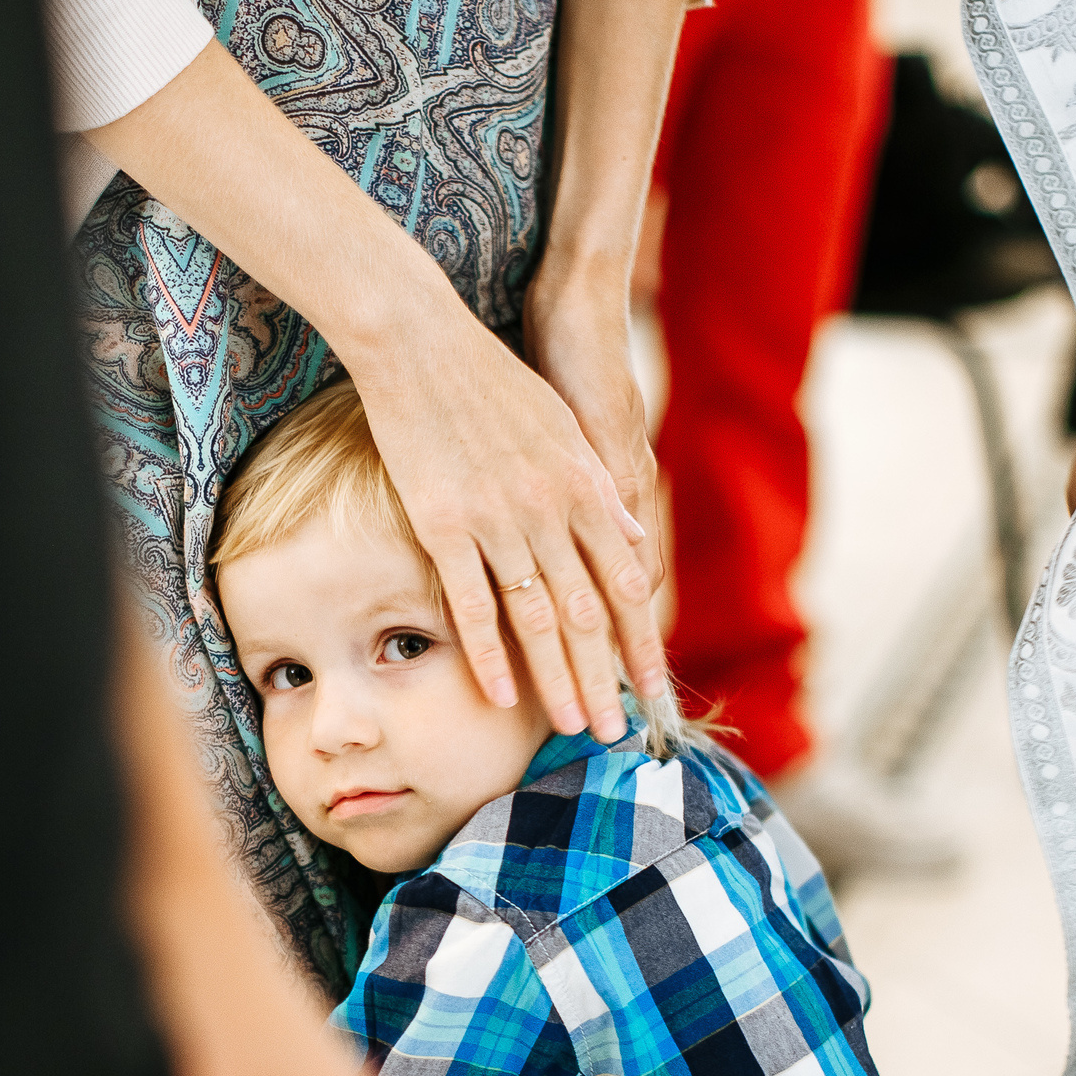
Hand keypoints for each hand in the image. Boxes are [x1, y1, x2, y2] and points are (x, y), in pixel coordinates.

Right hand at [349, 297, 661, 745]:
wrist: (422, 343)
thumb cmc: (495, 380)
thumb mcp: (566, 427)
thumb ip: (602, 487)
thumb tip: (636, 534)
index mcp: (586, 485)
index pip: (624, 580)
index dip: (640, 639)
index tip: (653, 687)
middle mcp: (551, 509)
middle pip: (588, 611)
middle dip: (607, 677)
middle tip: (618, 732)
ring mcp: (497, 519)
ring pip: (537, 618)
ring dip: (558, 679)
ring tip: (574, 726)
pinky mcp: (443, 524)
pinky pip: (472, 602)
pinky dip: (489, 653)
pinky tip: (504, 695)